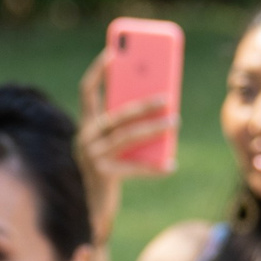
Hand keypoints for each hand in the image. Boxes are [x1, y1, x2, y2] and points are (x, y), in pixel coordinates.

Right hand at [76, 49, 176, 243]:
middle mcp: (85, 137)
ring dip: (154, 128)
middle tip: (167, 96)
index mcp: (87, 125)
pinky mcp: (103, 174)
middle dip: (142, 103)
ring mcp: (92, 156)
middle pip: (116, 114)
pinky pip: (133, 167)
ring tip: (176, 121)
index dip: (98, 71)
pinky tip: (171, 165)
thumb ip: (126, 127)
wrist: (91, 208)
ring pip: (127, 137)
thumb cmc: (109, 170)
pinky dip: (154, 167)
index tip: (113, 52)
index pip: (86, 91)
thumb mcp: (113, 144)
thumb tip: (160, 108)